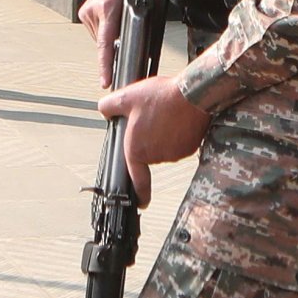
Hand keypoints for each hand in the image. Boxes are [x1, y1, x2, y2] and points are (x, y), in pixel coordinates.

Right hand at [80, 0, 135, 84]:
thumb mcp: (146, 8)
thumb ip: (139, 30)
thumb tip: (141, 56)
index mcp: (108, 9)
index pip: (105, 45)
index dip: (105, 66)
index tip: (104, 81)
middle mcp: (94, 10)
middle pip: (104, 43)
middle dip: (115, 45)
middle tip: (127, 34)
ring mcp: (87, 10)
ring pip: (99, 38)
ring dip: (109, 36)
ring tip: (119, 19)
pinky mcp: (84, 10)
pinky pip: (95, 30)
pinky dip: (104, 30)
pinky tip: (112, 18)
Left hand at [100, 70, 208, 195]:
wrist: (192, 95)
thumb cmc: (161, 98)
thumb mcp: (127, 97)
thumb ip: (109, 106)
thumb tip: (105, 110)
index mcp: (137, 150)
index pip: (137, 180)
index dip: (140, 194)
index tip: (141, 202)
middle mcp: (156, 157)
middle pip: (150, 154)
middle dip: (151, 139)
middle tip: (153, 118)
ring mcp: (174, 154)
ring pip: (166, 148)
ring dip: (164, 136)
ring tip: (166, 115)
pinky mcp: (189, 148)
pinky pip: (180, 144)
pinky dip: (178, 134)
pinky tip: (178, 118)